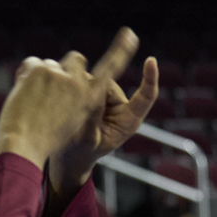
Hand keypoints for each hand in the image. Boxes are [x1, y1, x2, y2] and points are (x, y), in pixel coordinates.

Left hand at [0, 29, 142, 169]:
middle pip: (76, 58)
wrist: (23, 146)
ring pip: (50, 64)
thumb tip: (60, 74)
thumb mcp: (69, 121)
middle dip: (65, 67)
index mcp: (91, 98)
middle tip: (50, 87)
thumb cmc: (44, 140)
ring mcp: (60, 75)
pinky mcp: (40, 71)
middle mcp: (80, 83)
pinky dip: (24, 75)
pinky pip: (31, 63)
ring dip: (42, 76)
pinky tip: (22, 93)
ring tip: (33, 101)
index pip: (110, 69)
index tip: (129, 35)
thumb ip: (72, 98)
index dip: (121, 50)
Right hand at [46, 55, 160, 207]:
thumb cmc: (82, 152)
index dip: (150, 78)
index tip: (151, 61)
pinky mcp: (93, 94)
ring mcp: (106, 100)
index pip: (146, 96)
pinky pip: (84, 81)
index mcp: (129, 120)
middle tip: (76, 109)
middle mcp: (120, 106)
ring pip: (94, 80)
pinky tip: (66, 99)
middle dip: (91, 90)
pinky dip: (74, 86)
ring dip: (80, 88)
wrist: (68, 155)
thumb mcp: (87, 139)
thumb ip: (92, 117)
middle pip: (110, 84)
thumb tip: (91, 91)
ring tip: (69, 109)